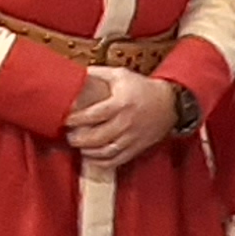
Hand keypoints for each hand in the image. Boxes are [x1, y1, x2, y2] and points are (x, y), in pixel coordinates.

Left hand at [63, 66, 180, 166]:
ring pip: (106, 151)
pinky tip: (92, 157)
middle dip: (79, 139)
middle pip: (97, 137)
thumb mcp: (121, 75)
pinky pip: (117, 160)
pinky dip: (102, 162)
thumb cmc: (142, 87)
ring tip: (78, 146)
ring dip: (88, 152)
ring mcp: (132, 137)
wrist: (169, 103)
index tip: (65, 120)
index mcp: (121, 103)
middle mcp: (126, 122)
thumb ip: (99, 74)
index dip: (77, 119)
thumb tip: (77, 73)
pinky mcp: (136, 147)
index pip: (94, 115)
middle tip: (68, 136)